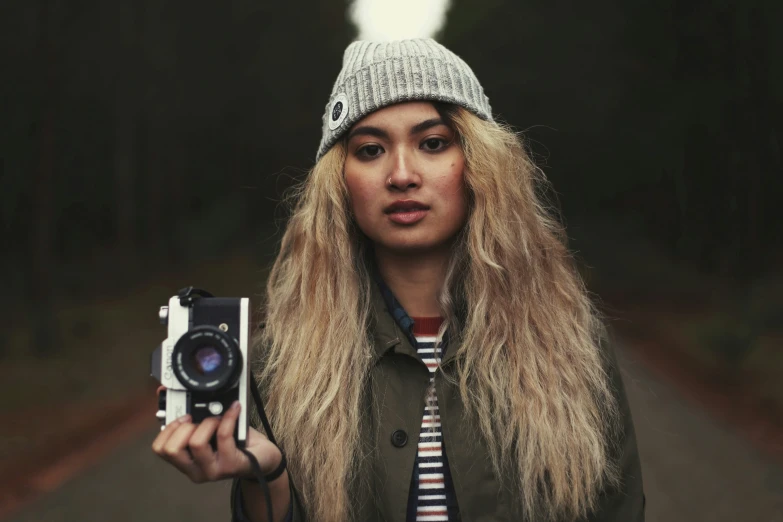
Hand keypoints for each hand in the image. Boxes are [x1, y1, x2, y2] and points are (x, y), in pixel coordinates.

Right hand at [151, 388, 282, 483]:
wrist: (264, 457)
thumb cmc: (235, 441)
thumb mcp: (210, 428)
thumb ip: (192, 416)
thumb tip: (167, 390)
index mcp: (186, 461)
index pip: (160, 449)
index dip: (167, 428)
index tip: (181, 415)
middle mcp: (195, 469)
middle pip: (172, 450)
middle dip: (182, 427)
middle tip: (196, 418)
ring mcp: (212, 470)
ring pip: (196, 443)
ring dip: (207, 422)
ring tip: (217, 417)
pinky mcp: (230, 465)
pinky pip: (223, 435)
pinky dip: (228, 417)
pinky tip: (235, 409)